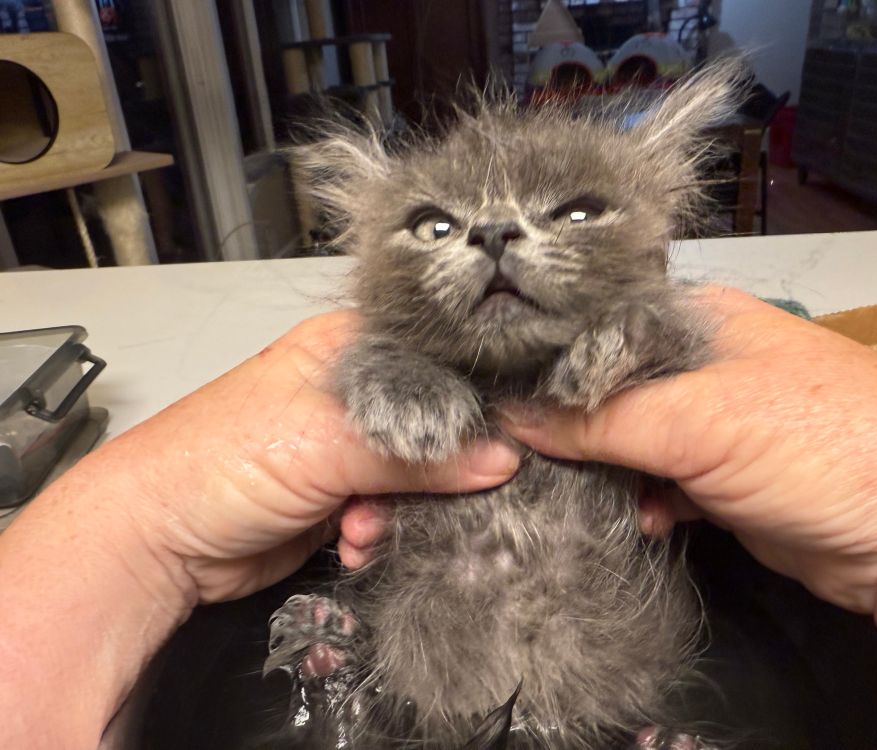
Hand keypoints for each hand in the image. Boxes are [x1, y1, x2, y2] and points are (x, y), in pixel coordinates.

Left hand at [0, 310, 518, 748]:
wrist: (159, 545)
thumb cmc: (219, 461)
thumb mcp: (325, 443)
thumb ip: (419, 452)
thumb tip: (503, 459)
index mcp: (350, 347)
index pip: (439, 360)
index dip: (474, 396)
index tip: (506, 434)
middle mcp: (355, 393)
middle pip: (438, 423)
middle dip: (437, 469)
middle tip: (425, 494)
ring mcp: (349, 448)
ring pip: (421, 475)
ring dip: (404, 510)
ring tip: (363, 525)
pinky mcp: (345, 497)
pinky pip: (396, 512)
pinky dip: (382, 533)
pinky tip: (355, 542)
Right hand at [498, 286, 876, 748]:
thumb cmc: (830, 443)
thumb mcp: (700, 419)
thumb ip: (601, 419)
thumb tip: (515, 419)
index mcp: (696, 318)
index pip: (593, 328)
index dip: (542, 359)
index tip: (491, 394)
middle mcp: (700, 364)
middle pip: (605, 389)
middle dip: (567, 426)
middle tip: (518, 456)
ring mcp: (713, 424)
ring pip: (627, 443)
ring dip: (602, 473)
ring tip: (572, 492)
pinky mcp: (723, 481)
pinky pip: (657, 486)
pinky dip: (642, 503)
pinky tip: (639, 519)